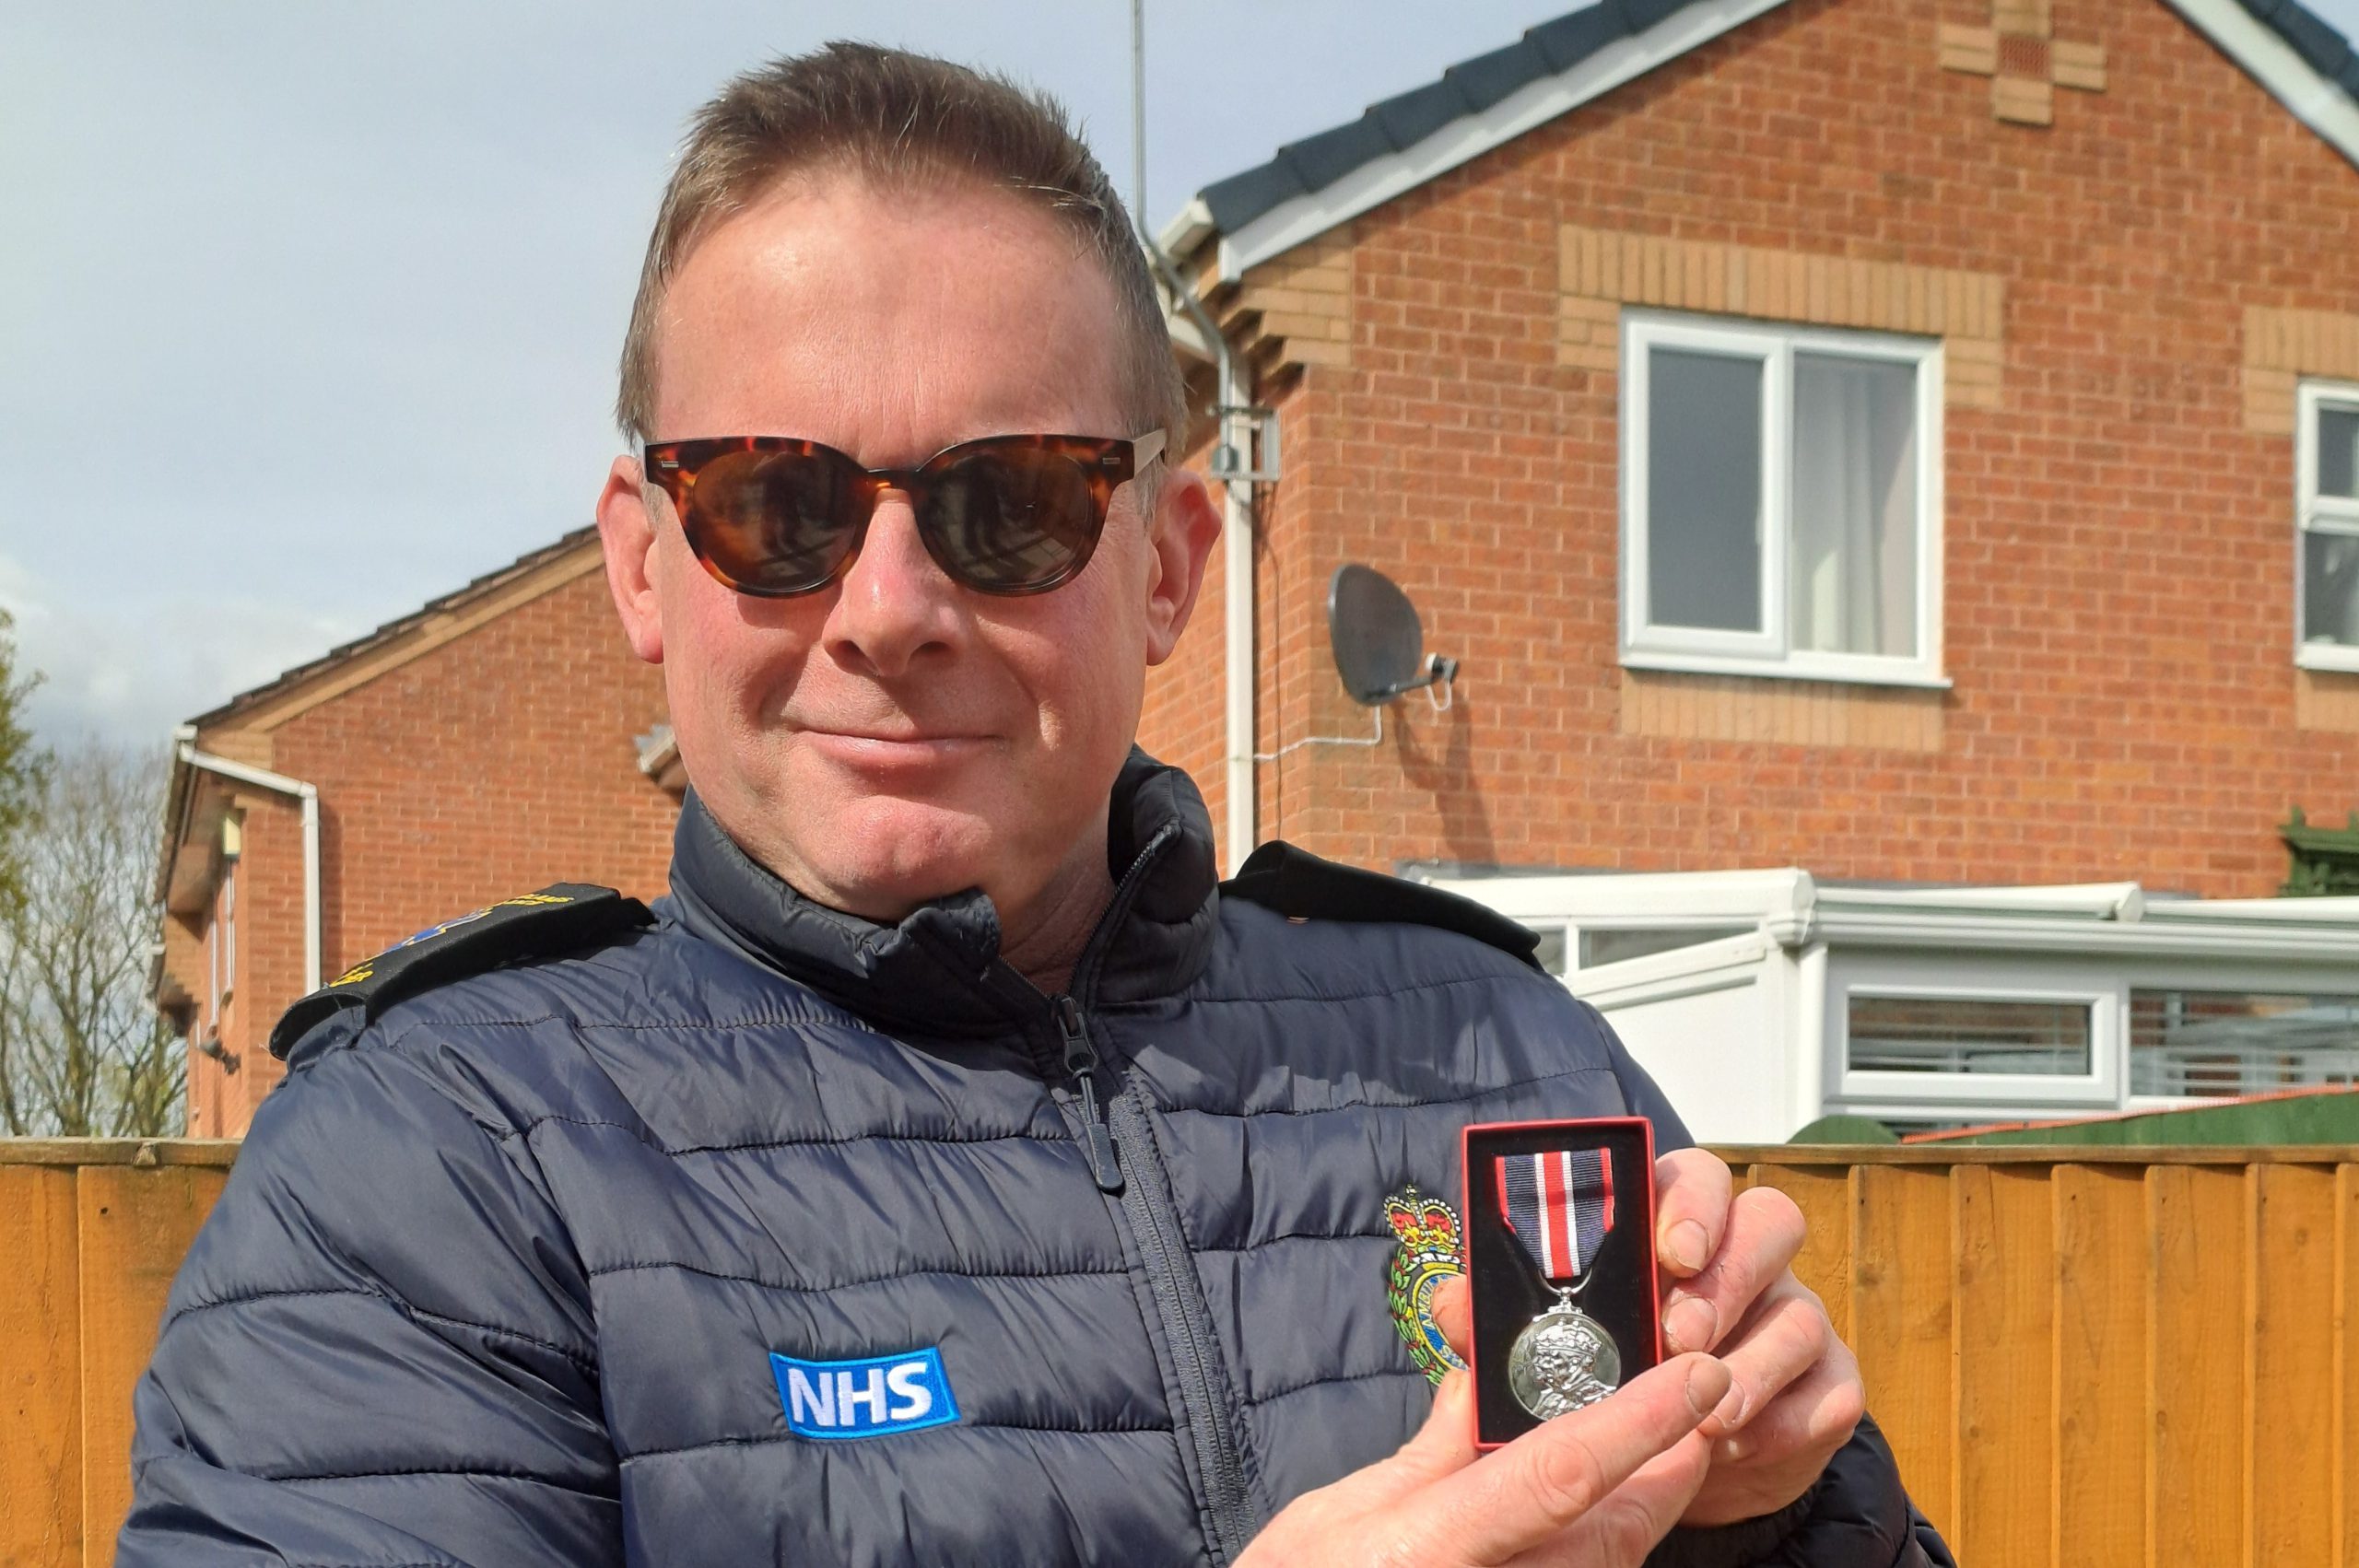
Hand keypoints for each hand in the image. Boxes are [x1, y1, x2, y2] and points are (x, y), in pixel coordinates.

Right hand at [1236, 1354, 1731, 1567]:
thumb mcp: (1335, 1515)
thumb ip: (1428, 1454)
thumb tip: (1485, 1382)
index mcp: (1431, 1548)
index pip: (1562, 1474)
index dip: (1640, 1421)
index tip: (1696, 1374)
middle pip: (1614, 1532)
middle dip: (1668, 1467)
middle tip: (1698, 1406)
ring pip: (1608, 1564)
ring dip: (1636, 1508)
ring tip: (1656, 1454)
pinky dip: (1594, 1545)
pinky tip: (1590, 1519)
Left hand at [1429, 1149, 1862, 1530]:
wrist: (1672, 1461)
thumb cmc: (1604, 1376)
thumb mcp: (1548, 1344)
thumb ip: (1504, 1316)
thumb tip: (1453, 1301)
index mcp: (1673, 1228)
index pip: (1695, 1177)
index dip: (1690, 1203)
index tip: (1669, 1250)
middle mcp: (1743, 1258)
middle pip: (1769, 1222)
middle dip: (1726, 1280)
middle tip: (1678, 1337)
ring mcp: (1792, 1317)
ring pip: (1803, 1314)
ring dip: (1754, 1364)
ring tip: (1707, 1417)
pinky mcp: (1826, 1386)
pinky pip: (1832, 1392)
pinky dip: (1787, 1422)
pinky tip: (1739, 1449)